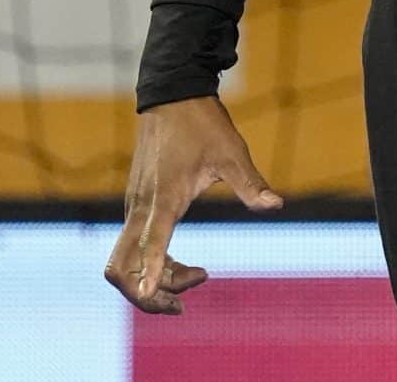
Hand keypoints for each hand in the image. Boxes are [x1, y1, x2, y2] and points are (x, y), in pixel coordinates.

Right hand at [102, 96, 281, 315]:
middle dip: (145, 294)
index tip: (149, 298)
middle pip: (120, 268)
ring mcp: (135, 206)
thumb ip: (251, 184)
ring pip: (125, 261)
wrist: (172, 94)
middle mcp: (141, 207)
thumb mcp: (232, 152)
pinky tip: (180, 264)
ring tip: (197, 277)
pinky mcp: (136, 203)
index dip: (148, 274)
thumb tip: (276, 205)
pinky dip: (151, 264)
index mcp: (164, 199)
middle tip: (183, 304)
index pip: (149, 245)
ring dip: (153, 280)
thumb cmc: (202, 123)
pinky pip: (132, 247)